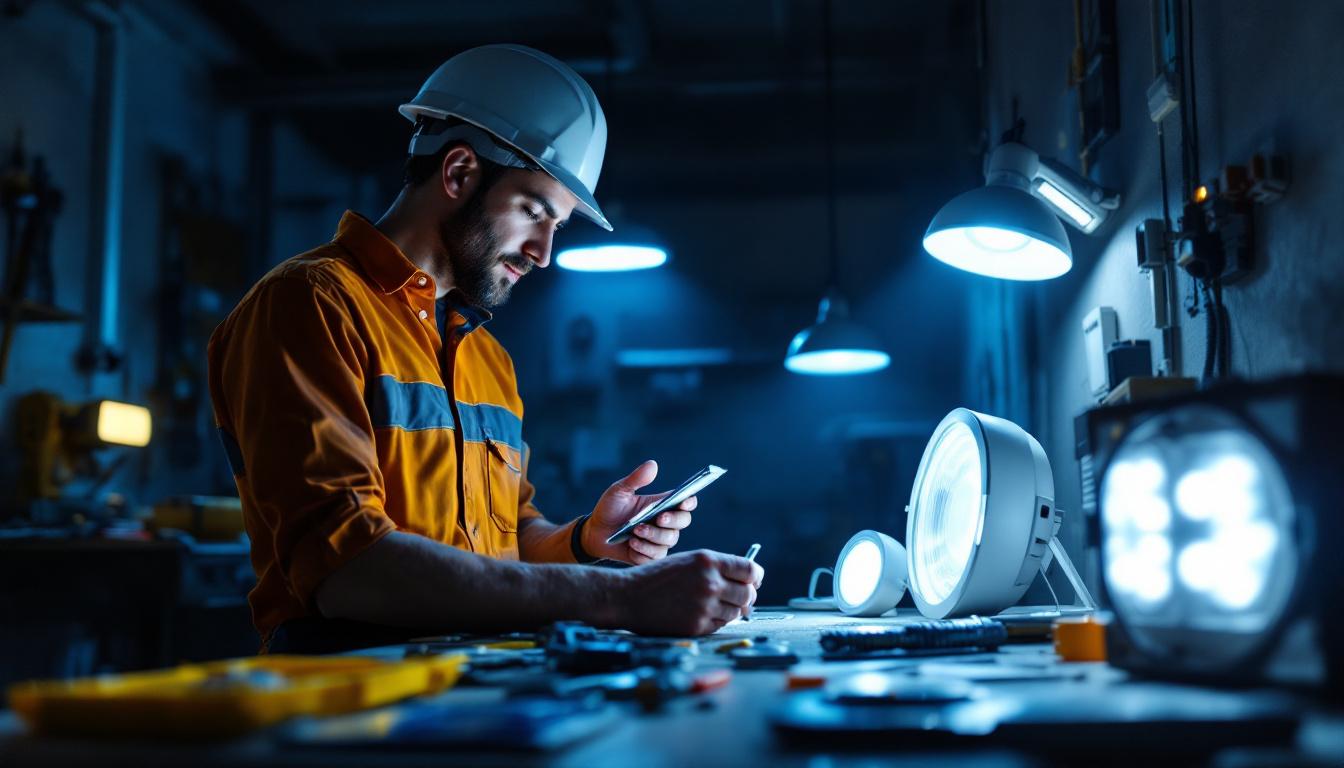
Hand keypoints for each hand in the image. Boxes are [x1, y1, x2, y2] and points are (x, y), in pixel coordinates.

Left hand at [582, 460, 695, 563]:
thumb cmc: (610, 509)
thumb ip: (636, 479)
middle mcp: (666, 523)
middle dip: (672, 520)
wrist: (595, 533)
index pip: (686, 503)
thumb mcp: (619, 491)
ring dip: (653, 535)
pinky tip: (632, 544)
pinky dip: (644, 550)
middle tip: (659, 518)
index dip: (690, 501)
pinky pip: (655, 556)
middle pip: (683, 521)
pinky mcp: (650, 556)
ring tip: (635, 531)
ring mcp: (659, 541)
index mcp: (663, 505)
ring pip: (669, 540)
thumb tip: (652, 464)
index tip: (684, 500)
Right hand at [614, 550, 765, 635]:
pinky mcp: (697, 626)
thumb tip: (747, 581)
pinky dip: (714, 621)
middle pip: (748, 594)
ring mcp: (704, 606)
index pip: (750, 570)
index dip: (755, 577)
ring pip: (736, 612)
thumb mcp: (688, 561)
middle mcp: (709, 582)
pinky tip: (698, 613)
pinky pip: (720, 625)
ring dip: (729, 610)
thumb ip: (716, 568)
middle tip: (737, 598)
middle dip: (745, 597)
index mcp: (707, 561)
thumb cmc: (656, 578)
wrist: (627, 597)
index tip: (753, 581)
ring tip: (710, 604)